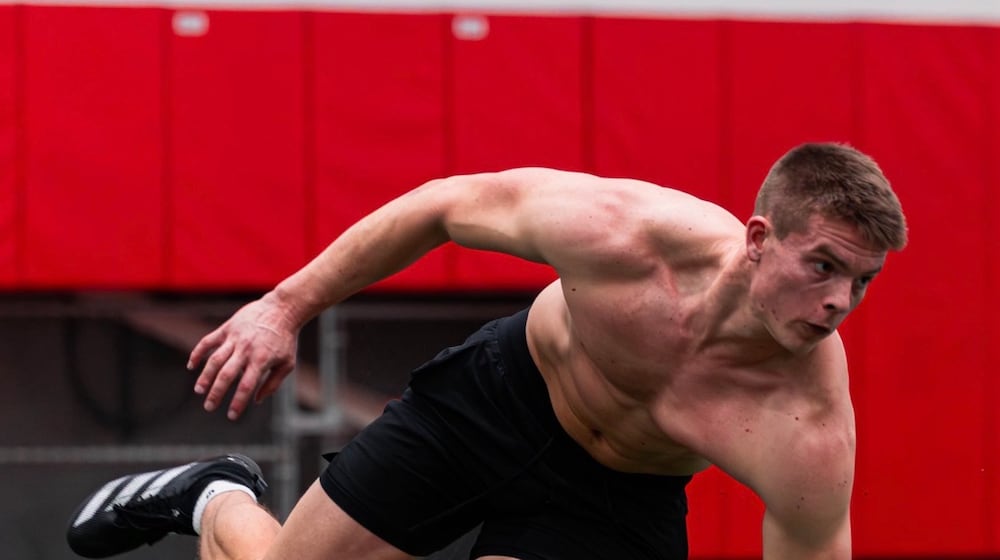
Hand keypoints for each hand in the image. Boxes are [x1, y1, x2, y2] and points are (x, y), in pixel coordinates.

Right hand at [187, 296, 299, 419]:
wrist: (282, 309)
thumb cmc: (286, 339)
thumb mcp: (287, 363)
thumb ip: (272, 384)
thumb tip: (256, 400)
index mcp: (261, 360)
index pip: (246, 387)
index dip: (238, 403)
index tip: (231, 416)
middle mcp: (246, 349)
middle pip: (226, 375)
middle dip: (215, 393)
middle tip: (209, 407)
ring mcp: (235, 338)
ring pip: (214, 360)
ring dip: (205, 377)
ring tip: (199, 391)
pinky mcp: (227, 328)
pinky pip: (208, 341)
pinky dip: (197, 353)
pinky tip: (191, 366)